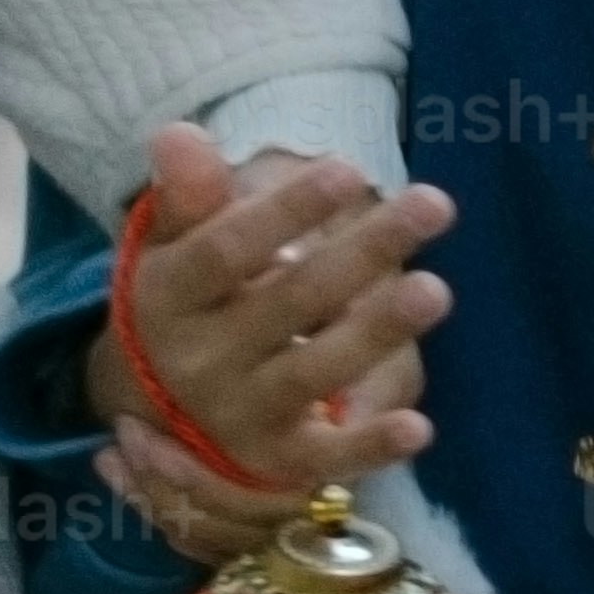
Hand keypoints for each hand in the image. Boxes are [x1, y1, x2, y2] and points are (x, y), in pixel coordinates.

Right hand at [110, 124, 452, 519]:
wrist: (158, 414)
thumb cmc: (189, 304)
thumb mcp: (172, 249)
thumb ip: (186, 197)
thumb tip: (181, 133)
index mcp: (170, 296)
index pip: (226, 251)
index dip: (285, 212)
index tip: (348, 171)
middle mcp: (202, 359)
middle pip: (290, 302)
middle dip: (363, 253)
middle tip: (434, 204)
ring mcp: (243, 413)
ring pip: (315, 370)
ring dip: (376, 332)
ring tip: (435, 289)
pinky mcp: (281, 460)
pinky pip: (329, 456)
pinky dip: (372, 445)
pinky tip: (421, 425)